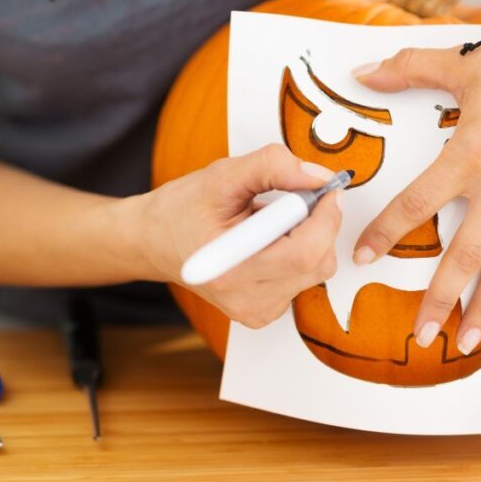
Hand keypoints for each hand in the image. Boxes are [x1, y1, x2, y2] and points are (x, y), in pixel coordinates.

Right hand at [138, 144, 341, 328]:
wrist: (154, 242)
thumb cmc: (182, 210)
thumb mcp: (222, 175)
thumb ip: (273, 167)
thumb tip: (318, 176)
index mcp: (230, 268)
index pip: (304, 252)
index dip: (325, 216)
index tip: (326, 190)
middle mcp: (245, 299)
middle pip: (318, 263)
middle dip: (319, 225)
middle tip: (294, 201)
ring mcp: (256, 311)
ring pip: (316, 272)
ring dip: (309, 239)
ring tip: (271, 224)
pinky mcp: (264, 314)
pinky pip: (304, 281)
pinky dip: (299, 256)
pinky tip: (270, 244)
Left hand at [350, 0, 480, 354]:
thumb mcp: (465, 64)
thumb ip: (410, 69)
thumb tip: (365, 73)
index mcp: (468, 158)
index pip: (415, 205)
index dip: (385, 232)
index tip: (364, 256)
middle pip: (462, 258)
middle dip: (439, 301)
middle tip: (422, 336)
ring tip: (471, 339)